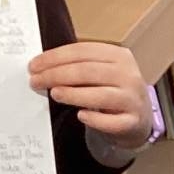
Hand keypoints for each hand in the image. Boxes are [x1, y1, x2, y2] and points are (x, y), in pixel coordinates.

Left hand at [29, 41, 152, 148]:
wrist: (139, 118)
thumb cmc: (111, 90)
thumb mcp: (100, 72)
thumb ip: (78, 67)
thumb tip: (42, 67)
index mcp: (118, 56)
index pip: (83, 51)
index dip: (56, 57)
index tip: (34, 65)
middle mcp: (128, 74)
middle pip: (88, 71)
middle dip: (57, 75)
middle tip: (35, 81)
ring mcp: (132, 98)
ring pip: (101, 95)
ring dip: (74, 94)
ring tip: (54, 93)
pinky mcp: (133, 121)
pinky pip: (113, 121)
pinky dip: (95, 119)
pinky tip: (81, 116)